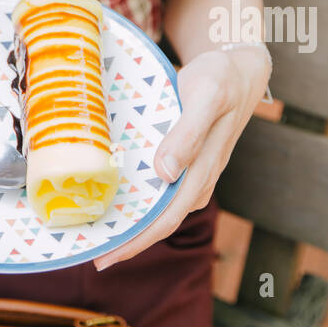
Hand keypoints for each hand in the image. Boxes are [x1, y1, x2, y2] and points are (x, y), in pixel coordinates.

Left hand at [93, 45, 269, 269]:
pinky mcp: (187, 164)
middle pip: (158, 223)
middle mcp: (198, 181)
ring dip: (130, 223)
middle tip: (87, 252)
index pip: (165, 220)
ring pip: (158, 209)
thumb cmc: (222, 79)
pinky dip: (136, 200)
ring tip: (93, 230)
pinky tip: (115, 198)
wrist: (240, 70)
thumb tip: (166, 173)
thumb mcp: (207, 97)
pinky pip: (159, 191)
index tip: (104, 256)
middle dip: (125, 241)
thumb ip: (189, 134)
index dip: (135, 242)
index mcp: (202, 171)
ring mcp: (193, 175)